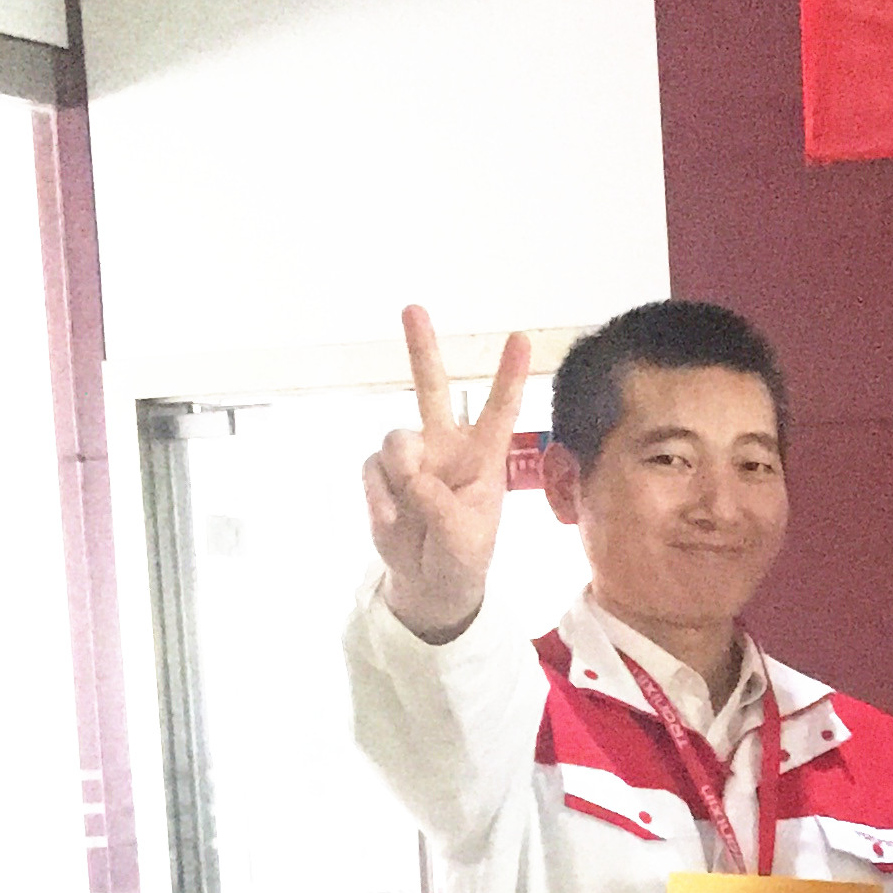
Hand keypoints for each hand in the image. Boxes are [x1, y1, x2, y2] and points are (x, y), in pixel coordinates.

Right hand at [364, 304, 533, 641]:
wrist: (429, 584)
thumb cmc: (461, 558)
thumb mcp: (465, 537)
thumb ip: (440, 503)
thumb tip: (411, 474)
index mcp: (483, 457)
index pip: (499, 410)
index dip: (507, 375)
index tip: (520, 339)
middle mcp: (446, 447)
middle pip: (433, 390)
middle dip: (422, 349)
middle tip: (414, 308)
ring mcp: (412, 458)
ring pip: (395, 441)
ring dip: (401, 475)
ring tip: (414, 511)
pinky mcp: (381, 474)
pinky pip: (372, 472)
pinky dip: (380, 499)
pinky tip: (395, 520)